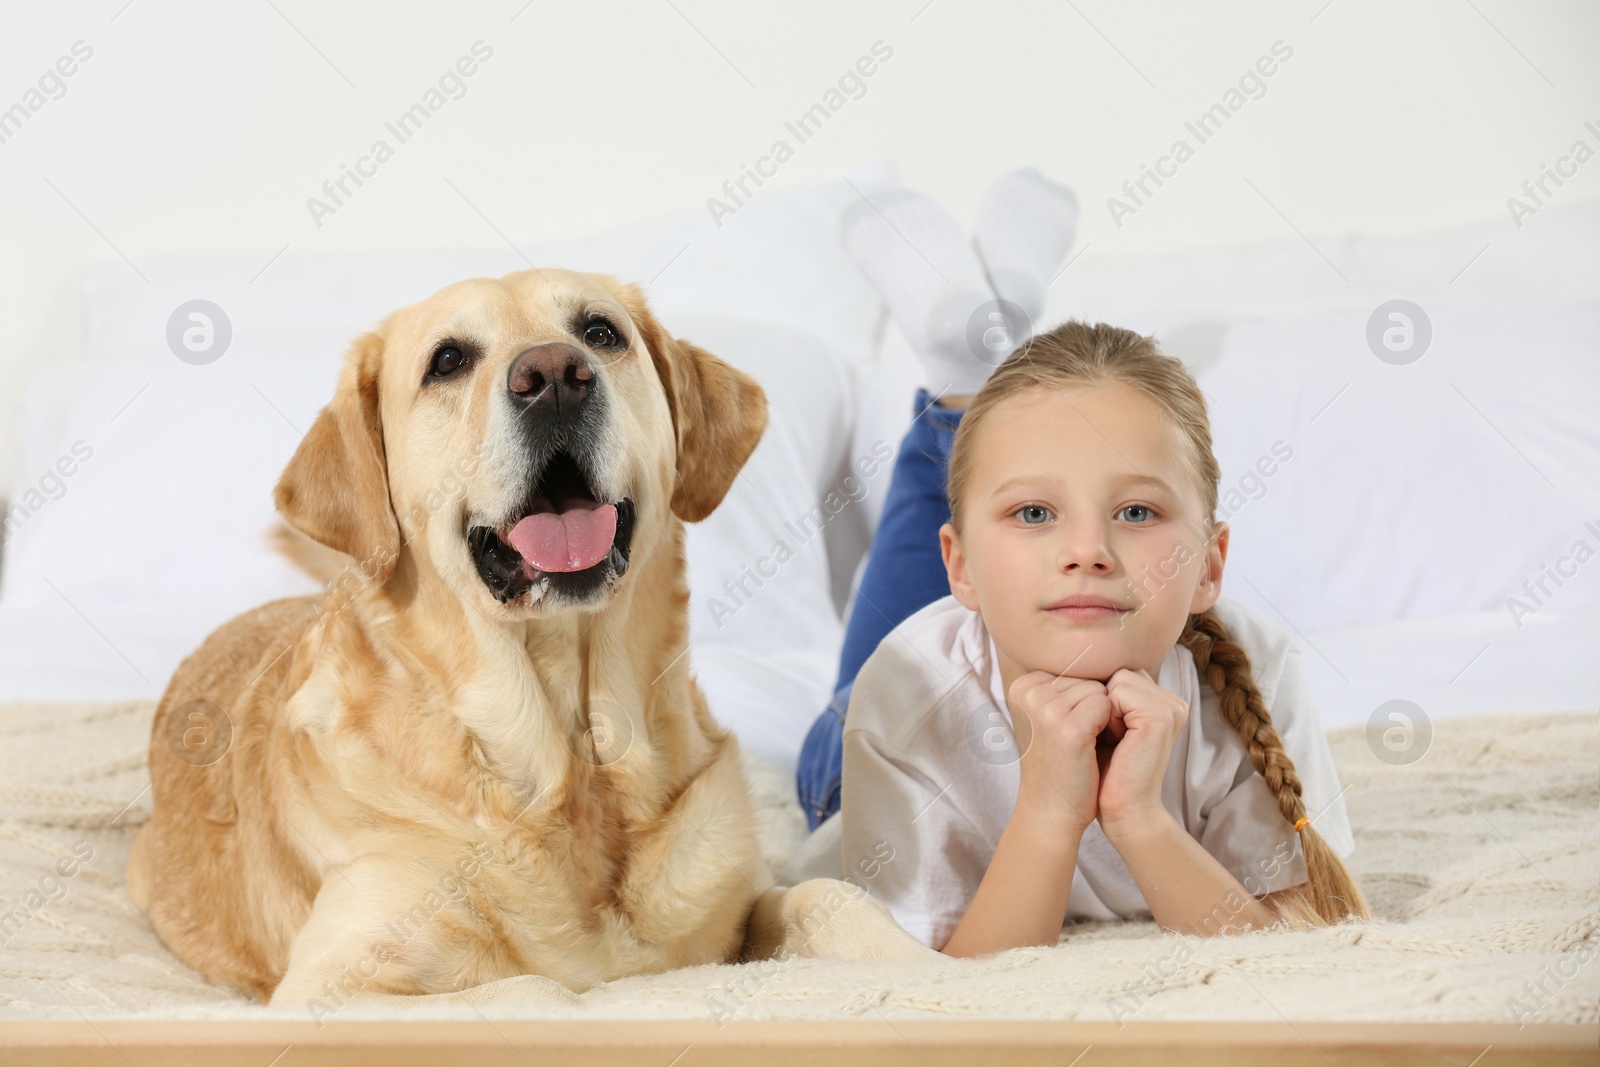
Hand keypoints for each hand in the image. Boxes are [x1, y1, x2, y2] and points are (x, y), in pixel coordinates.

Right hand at [1006, 671, 1111, 834]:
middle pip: (1089, 679)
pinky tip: (1089, 748)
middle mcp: (1028, 691)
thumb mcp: (1049, 716)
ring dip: (1103, 720)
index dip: (1084, 702)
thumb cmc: (1059, 762)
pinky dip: (1109, 728)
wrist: (1051, 810)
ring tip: (1081, 746)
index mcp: (1023, 685)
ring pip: (1101, 691)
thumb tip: (1100, 653)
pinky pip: (1107, 705)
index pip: (1076, 671)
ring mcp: (1046, 707)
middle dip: (1094, 710)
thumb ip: (1064, 686)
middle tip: (1076, 741)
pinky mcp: (1067, 726)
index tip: (1066, 730)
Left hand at [1096, 668, 1188, 840]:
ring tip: (1108, 739)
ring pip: (1117, 678)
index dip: (1100, 697)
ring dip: (1100, 706)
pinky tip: (1112, 739)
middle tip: (1104, 737)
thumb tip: (1074, 663)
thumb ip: (1106, 697)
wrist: (1124, 813)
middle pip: (1118, 671)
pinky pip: (1118, 691)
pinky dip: (1104, 712)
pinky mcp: (1160, 716)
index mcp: (1162, 702)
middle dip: (1100, 699)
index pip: (1120, 673)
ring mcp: (1169, 707)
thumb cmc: (1107, 775)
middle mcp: (1171, 701)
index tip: (1099, 730)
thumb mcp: (1105, 728)